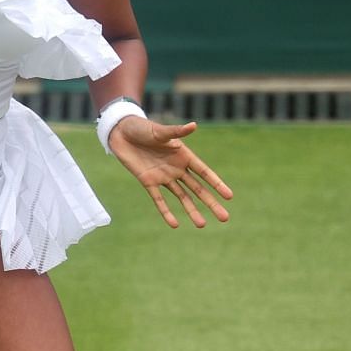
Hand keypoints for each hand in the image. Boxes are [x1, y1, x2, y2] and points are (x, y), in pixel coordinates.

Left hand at [108, 117, 232, 228]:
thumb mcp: (160, 132)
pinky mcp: (148, 182)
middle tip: (224, 218)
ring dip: (192, 210)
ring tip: (202, 225)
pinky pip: (159, 199)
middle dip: (210, 203)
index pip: (204, 173)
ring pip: (182, 197)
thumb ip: (176, 132)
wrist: (121, 133)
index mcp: (183, 155)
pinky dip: (166, 212)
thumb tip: (194, 125)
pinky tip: (174, 224)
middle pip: (197, 189)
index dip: (216, 184)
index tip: (229, 196)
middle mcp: (177, 168)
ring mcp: (163, 177)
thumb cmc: (143, 128)